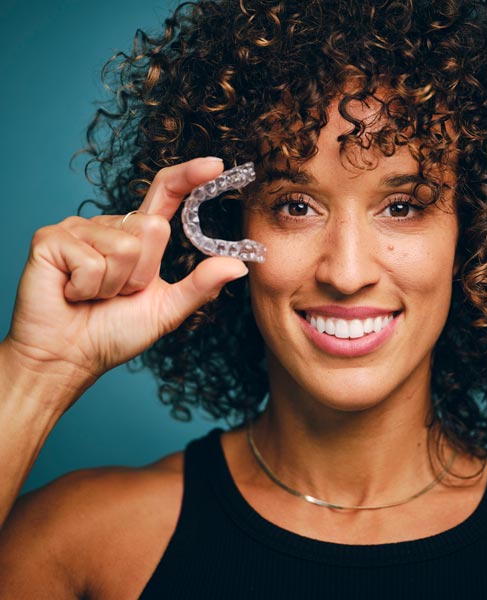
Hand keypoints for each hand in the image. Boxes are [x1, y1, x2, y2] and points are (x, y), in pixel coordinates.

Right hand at [3, 157, 247, 411]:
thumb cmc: (113, 332)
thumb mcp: (167, 310)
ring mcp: (80, 229)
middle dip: (143, 273)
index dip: (189, 176)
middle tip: (119, 293)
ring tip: (95, 295)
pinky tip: (73, 293)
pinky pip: (91, 260)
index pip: (166, 194)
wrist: (69, 357)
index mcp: (138, 237)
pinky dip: (88, 288)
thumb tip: (239, 265)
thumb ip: (201, 286)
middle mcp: (111, 226)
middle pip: (153, 228)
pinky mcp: (52, 239)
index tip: (216, 165)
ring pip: (126, 247)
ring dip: (115, 285)